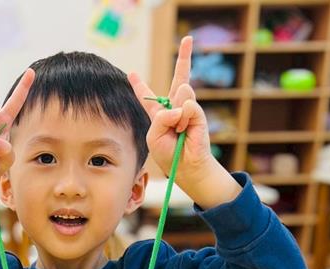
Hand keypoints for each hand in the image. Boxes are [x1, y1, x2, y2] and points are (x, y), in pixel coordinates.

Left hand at [129, 36, 237, 206]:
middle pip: (179, 78)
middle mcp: (175, 108)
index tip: (131, 74)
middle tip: (188, 38)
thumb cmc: (167, 155)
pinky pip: (188, 106)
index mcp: (158, 115)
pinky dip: (184, 118)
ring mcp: (187, 110)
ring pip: (181, 94)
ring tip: (177, 131)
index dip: (140, 86)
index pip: (149, 97)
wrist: (185, 168)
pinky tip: (184, 129)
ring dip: (176, 115)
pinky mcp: (198, 115)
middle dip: (184, 57)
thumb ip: (161, 117)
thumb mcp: (154, 136)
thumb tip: (181, 103)